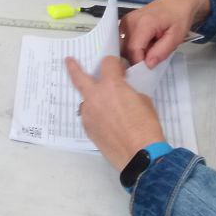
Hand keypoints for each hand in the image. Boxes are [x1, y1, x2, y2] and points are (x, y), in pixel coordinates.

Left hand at [65, 56, 164, 170]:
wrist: (140, 155)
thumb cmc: (146, 126)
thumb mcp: (143, 101)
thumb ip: (128, 92)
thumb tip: (122, 93)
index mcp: (111, 85)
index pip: (107, 63)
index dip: (115, 64)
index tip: (119, 69)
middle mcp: (95, 96)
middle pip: (79, 77)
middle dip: (73, 68)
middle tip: (69, 61)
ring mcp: (88, 113)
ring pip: (87, 100)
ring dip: (94, 100)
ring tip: (107, 109)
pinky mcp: (87, 128)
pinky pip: (89, 116)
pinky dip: (96, 115)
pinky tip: (107, 124)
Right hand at [119, 0, 210, 67]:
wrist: (176, 3)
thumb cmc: (179, 19)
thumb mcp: (176, 38)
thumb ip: (161, 52)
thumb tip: (148, 65)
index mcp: (144, 23)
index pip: (134, 50)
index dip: (140, 63)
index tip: (149, 70)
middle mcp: (130, 21)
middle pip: (126, 49)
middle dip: (138, 58)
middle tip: (153, 57)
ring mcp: (125, 20)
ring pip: (124, 46)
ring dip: (136, 52)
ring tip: (151, 48)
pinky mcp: (124, 22)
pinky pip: (124, 40)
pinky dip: (133, 46)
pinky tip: (145, 43)